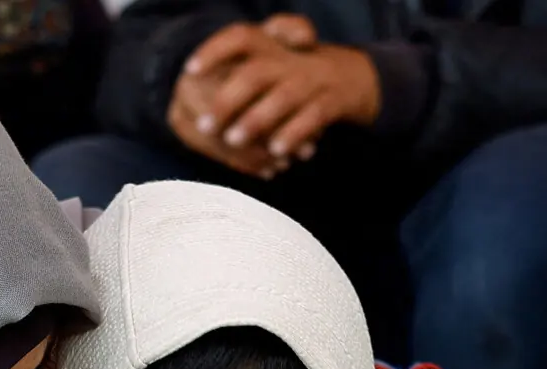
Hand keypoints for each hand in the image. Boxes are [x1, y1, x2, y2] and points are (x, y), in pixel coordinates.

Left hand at [171, 18, 381, 172]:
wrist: (355, 78)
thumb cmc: (298, 75)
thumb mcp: (272, 65)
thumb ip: (235, 79)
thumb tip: (195, 104)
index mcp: (271, 47)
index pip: (240, 37)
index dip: (214, 50)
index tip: (190, 70)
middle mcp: (290, 60)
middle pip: (255, 73)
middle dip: (227, 100)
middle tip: (205, 126)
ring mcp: (313, 79)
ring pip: (284, 96)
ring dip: (257, 120)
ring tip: (233, 140)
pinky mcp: (333, 100)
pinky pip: (314, 115)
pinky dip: (295, 133)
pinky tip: (277, 152)